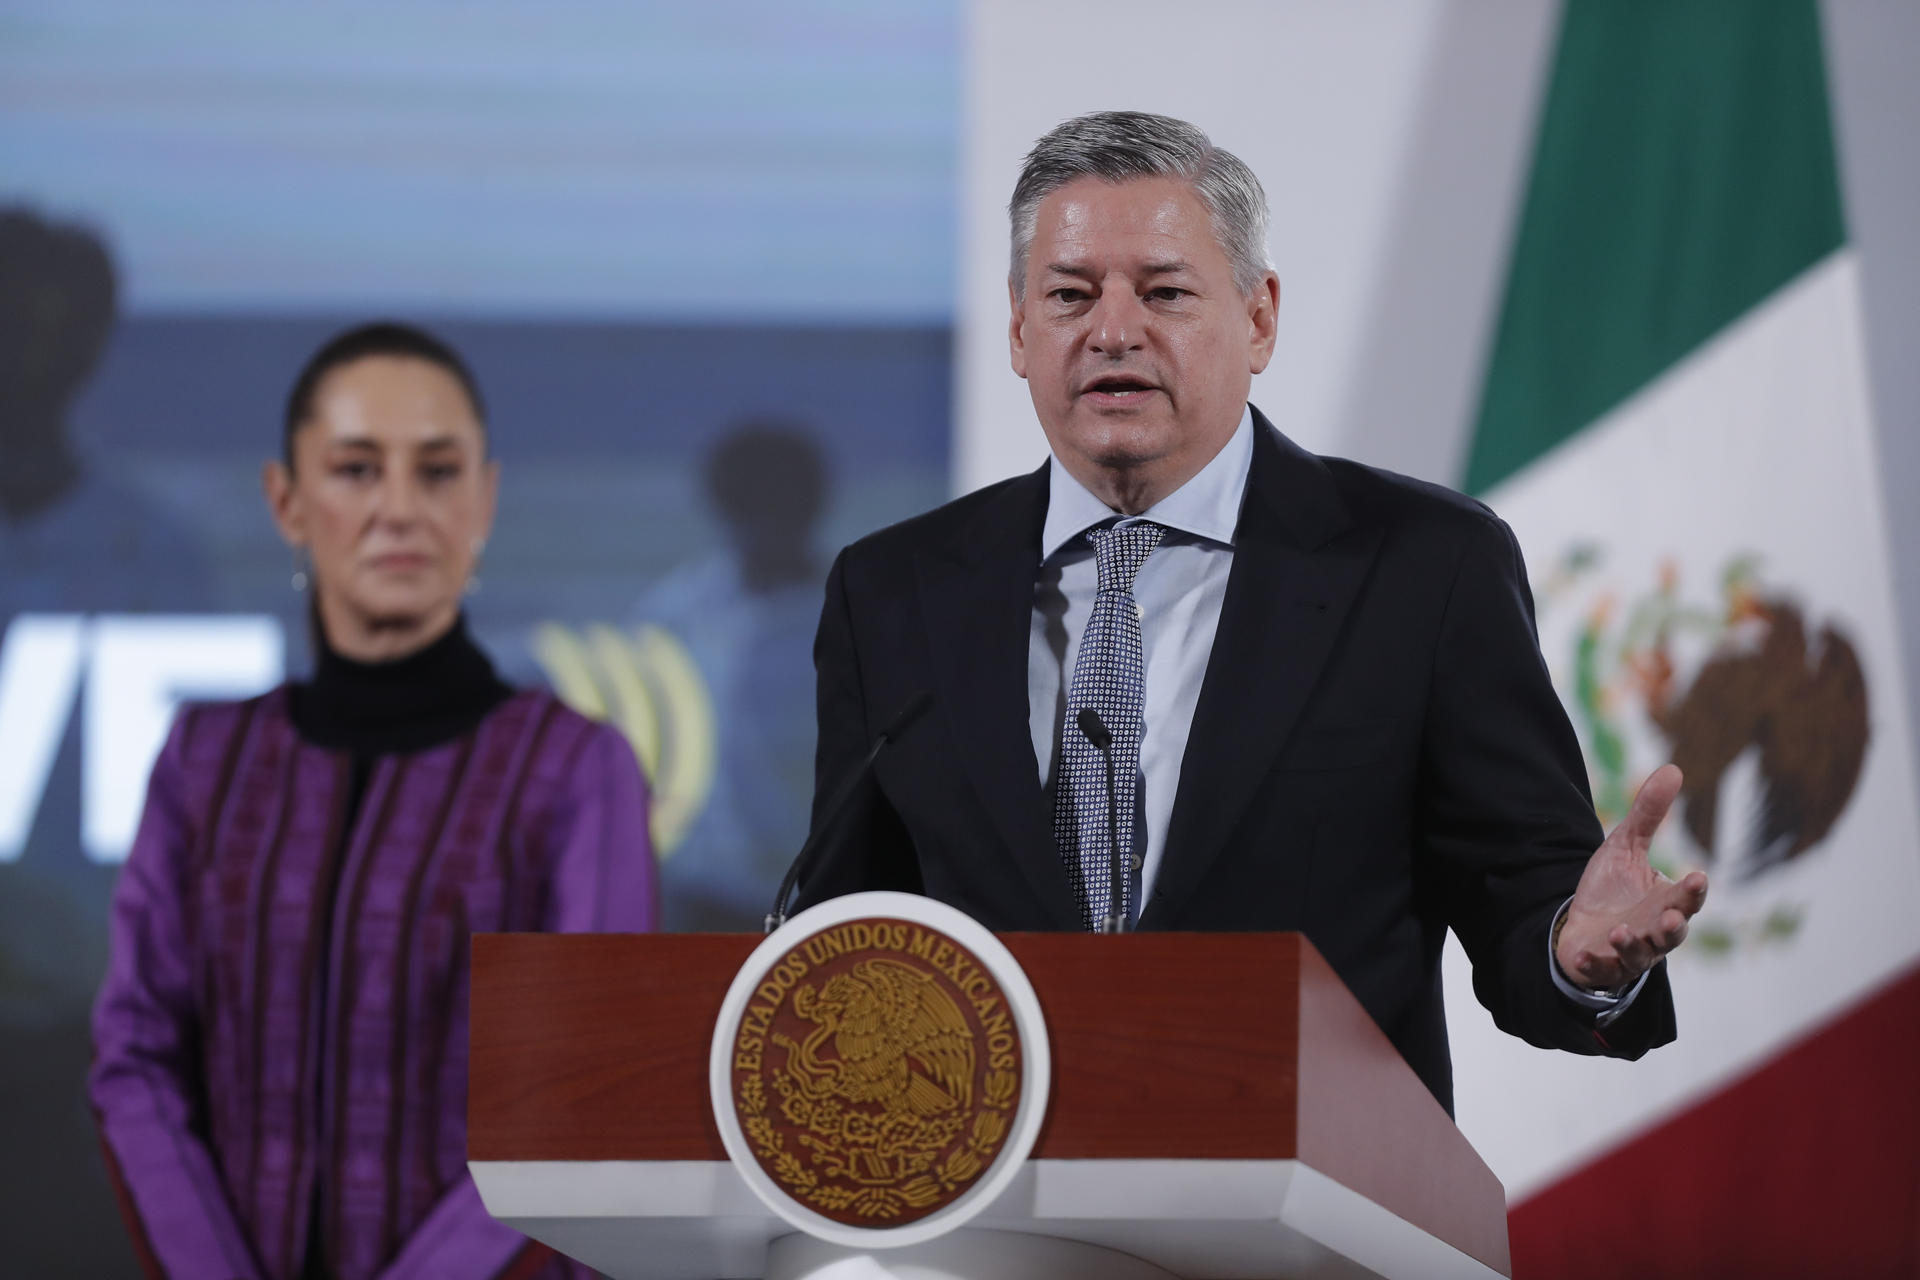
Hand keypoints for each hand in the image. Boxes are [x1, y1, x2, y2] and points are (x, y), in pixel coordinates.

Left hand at [1555, 764, 1709, 989]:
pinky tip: (1586, 953)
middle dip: (1673, 927)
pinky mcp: (1604, 966)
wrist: (1581, 924)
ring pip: (1640, 955)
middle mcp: (1655, 931)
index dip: (1693, 891)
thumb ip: (1648, 814)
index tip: (1697, 876)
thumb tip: (1672, 768)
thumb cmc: (1612, 889)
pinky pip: (1602, 970)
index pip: (1687, 899)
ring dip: (1632, 945)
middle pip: (1672, 933)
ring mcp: (1630, 952)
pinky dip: (1597, 963)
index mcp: (1666, 903)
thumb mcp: (1625, 846)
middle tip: (1672, 919)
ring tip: (1621, 931)